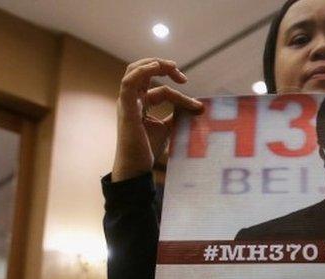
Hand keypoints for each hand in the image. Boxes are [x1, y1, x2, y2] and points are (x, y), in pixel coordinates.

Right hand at [113, 58, 204, 180]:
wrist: (137, 168)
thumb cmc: (148, 150)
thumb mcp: (168, 128)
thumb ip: (178, 115)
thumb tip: (198, 107)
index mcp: (141, 104)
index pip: (163, 91)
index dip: (182, 96)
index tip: (198, 107)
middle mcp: (132, 100)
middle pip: (143, 71)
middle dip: (163, 66)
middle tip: (181, 73)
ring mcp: (127, 102)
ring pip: (133, 71)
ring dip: (153, 64)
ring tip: (172, 66)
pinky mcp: (125, 108)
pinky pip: (129, 83)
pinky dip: (142, 71)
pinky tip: (156, 67)